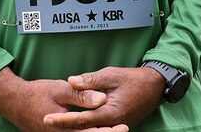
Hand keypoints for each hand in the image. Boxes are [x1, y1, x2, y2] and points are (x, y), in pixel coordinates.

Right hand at [0, 66, 126, 131]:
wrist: (14, 102)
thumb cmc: (37, 93)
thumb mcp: (60, 89)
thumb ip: (82, 95)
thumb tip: (103, 99)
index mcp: (65, 127)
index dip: (108, 131)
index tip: (123, 127)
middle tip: (124, 129)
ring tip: (113, 129)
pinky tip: (96, 128)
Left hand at [42, 66, 163, 129]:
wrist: (154, 87)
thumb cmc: (133, 79)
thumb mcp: (111, 75)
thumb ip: (91, 80)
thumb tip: (71, 81)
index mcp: (110, 113)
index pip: (82, 119)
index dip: (63, 119)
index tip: (47, 118)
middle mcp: (112, 124)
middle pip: (84, 130)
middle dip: (64, 127)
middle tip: (45, 121)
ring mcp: (114, 126)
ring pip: (90, 131)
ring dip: (74, 128)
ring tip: (56, 122)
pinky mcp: (115, 125)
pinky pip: (97, 128)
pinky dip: (85, 127)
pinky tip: (72, 122)